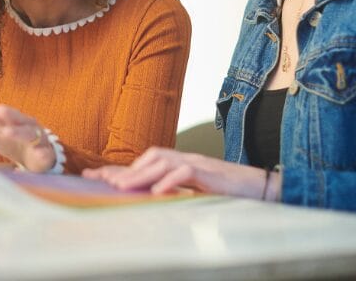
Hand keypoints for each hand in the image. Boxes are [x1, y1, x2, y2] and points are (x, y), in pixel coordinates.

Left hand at [0, 83, 55, 172]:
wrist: (33, 159)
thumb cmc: (11, 138)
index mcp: (14, 117)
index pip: (1, 113)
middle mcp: (27, 125)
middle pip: (18, 118)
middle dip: (10, 114)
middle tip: (0, 110)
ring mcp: (38, 139)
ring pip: (30, 134)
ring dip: (19, 133)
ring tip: (8, 132)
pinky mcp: (45, 156)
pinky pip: (45, 155)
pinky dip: (43, 154)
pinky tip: (40, 154)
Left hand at [82, 147, 278, 200]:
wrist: (263, 186)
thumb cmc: (230, 191)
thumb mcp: (196, 192)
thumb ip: (173, 190)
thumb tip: (148, 197)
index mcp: (179, 163)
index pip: (144, 163)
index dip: (119, 168)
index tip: (92, 176)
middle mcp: (185, 159)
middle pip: (150, 158)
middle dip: (125, 170)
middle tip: (103, 183)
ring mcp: (198, 163)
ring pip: (163, 162)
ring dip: (140, 174)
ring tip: (122, 187)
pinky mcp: (211, 173)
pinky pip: (187, 172)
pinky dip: (170, 181)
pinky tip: (158, 192)